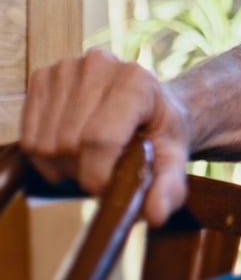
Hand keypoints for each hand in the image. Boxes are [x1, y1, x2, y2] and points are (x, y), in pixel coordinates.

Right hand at [21, 47, 191, 224]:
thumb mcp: (173, 158)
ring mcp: (68, 67)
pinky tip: (71, 146)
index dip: (99, 176)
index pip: (99, 140)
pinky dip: (45, 156)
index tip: (111, 184)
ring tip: (91, 154)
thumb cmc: (159, 131)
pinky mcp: (43, 77)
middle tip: (106, 165)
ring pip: (44, 146)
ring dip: (63, 166)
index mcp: (136, 81)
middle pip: (68, 145)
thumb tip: (156, 214)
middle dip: (84, 171)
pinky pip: (28, 139)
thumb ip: (170, 187)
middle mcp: (100, 65)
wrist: (146, 105)